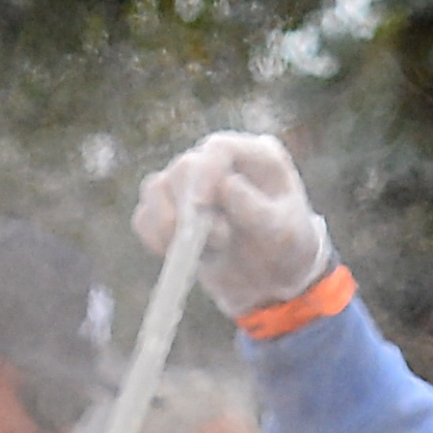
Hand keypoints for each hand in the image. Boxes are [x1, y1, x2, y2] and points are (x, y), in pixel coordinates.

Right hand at [134, 131, 334, 317]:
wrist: (273, 281)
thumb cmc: (287, 250)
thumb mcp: (285, 235)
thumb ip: (259, 211)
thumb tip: (227, 186)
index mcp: (255, 156)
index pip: (219, 150)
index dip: (205, 175)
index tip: (199, 208)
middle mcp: (219, 163)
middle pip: (185, 168)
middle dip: (190, 209)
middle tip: (217, 241)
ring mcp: (191, 185)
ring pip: (157, 189)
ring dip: (169, 224)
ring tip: (203, 252)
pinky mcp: (170, 210)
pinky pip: (145, 217)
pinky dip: (154, 237)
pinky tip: (178, 256)